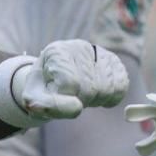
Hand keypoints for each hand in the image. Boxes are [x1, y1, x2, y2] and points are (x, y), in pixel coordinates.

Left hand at [11, 40, 128, 122]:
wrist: (57, 76)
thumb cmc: (44, 87)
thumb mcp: (34, 96)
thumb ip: (42, 104)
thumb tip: (56, 108)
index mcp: (56, 52)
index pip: (70, 83)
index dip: (65, 100)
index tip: (58, 98)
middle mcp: (79, 47)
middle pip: (90, 88)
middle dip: (80, 101)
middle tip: (71, 97)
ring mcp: (99, 52)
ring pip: (107, 89)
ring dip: (95, 100)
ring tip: (82, 93)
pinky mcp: (114, 61)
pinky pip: (121, 86)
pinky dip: (110, 97)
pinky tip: (97, 92)